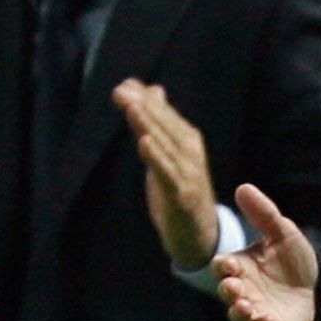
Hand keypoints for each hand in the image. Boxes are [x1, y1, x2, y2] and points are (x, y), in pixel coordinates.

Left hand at [115, 79, 218, 269]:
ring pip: (167, 145)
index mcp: (188, 141)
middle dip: (143, 108)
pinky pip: (168, 173)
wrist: (199, 235)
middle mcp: (191, 154)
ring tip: (133, 108)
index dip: (145, 100)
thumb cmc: (180, 189)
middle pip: (165, 126)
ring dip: (150, 125)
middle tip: (121, 92)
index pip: (165, 116)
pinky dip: (157, 157)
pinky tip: (144, 143)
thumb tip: (151, 89)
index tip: (123, 85)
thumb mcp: (167, 154)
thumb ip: (158, 123)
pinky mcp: (182, 196)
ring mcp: (188, 175)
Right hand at [215, 183, 318, 320]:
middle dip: (228, 289)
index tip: (229, 264)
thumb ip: (263, 214)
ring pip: (238, 314)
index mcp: (240, 267)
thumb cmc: (293, 261)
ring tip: (247, 307)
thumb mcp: (282, 234)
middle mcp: (243, 290)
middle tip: (235, 287)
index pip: (221, 266)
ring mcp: (255, 310)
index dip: (222, 266)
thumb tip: (243, 186)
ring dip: (239, 311)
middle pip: (226, 291)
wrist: (319, 289)